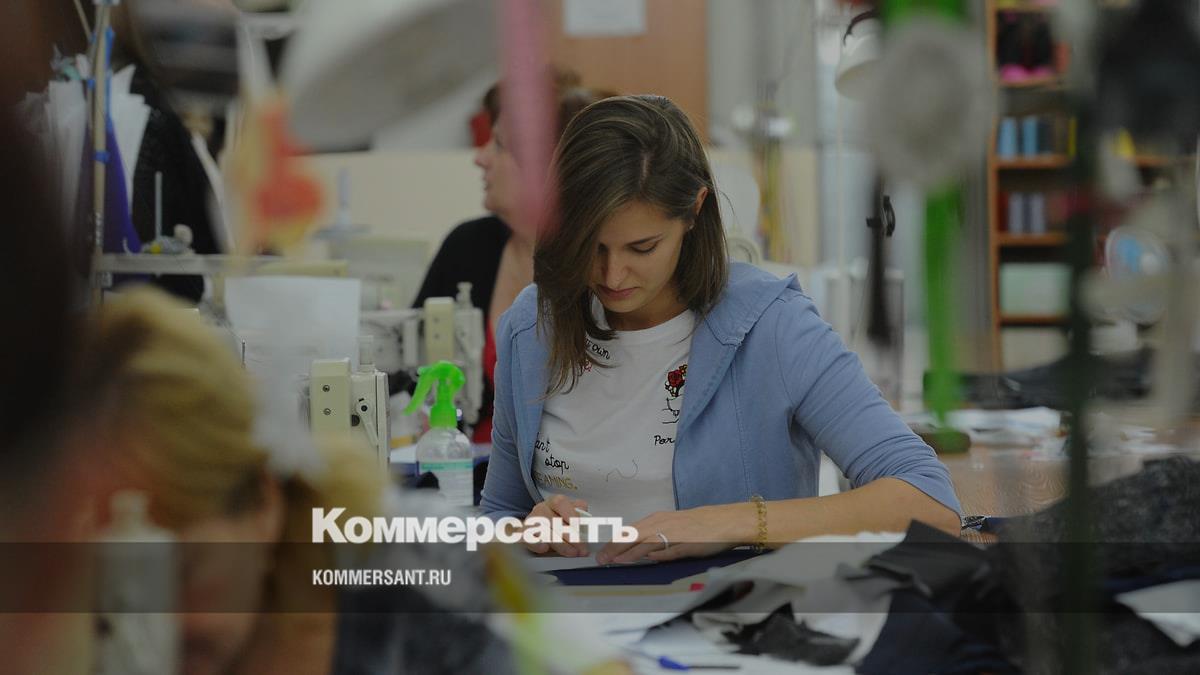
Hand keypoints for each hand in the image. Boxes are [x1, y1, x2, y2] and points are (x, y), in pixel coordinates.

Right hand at [523, 494, 589, 556]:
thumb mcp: (572, 515)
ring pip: (544, 531)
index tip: (581, 529)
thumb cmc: (559, 522)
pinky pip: (527, 538)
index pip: (561, 503)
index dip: (571, 514)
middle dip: (570, 536)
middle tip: (581, 549)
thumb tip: (586, 518)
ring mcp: (530, 521)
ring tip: (571, 553)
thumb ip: (581, 514)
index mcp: (555, 502)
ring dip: (560, 544)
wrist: (538, 529)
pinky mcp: (522, 535)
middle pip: (554, 520)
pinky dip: (536, 543)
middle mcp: (541, 509)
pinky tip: (545, 548)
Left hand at [595, 505, 746, 563]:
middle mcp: (662, 524)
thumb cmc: (699, 525)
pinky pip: (666, 550)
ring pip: (645, 542)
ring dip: (629, 552)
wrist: (723, 521)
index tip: (603, 551)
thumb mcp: (672, 525)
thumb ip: (656, 536)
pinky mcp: (685, 544)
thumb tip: (640, 550)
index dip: (615, 542)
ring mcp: (673, 534)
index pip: (630, 530)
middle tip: (601, 559)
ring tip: (615, 561)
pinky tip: (643, 559)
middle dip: (615, 548)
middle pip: (633, 535)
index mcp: (657, 519)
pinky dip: (653, 555)